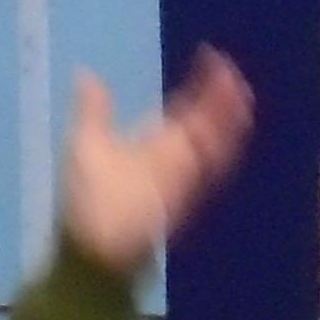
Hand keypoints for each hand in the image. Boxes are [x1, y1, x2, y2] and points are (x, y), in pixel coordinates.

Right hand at [58, 51, 254, 273]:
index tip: (217, 59)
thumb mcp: (86, 150)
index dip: (214, 85)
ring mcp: (189, 189)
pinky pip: (210, 169)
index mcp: (170, 149)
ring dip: (227, 126)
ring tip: (230, 105)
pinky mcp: (181, 204)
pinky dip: (216, 148)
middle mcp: (189, 168)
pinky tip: (206, 146)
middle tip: (232, 79)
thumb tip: (87, 73)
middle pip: (221, 133)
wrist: (104, 260)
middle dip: (230, 104)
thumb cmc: (96, 201)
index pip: (202, 111)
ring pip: (219, 152)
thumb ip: (92, 110)